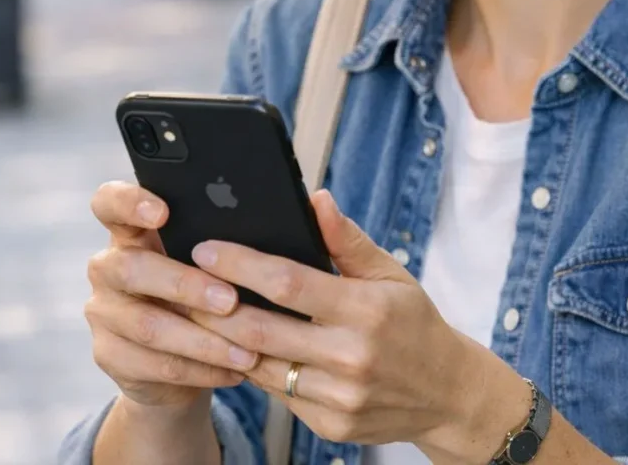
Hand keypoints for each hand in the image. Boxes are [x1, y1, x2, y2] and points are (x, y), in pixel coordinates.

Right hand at [85, 181, 259, 411]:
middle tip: (230, 299)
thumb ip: (242, 229)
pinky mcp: (109, 355)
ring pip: (147, 324)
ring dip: (201, 338)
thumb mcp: (222, 256)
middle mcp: (109, 266)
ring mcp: (104, 312)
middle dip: (184, 284)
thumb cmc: (211, 286)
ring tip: (247, 347)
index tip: (163, 211)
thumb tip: (310, 202)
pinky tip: (235, 368)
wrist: (183, 356)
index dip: (129, 202)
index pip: (109, 202)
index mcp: (132, 228)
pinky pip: (152, 364)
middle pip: (130, 268)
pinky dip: (199, 368)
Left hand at [190, 191, 529, 456]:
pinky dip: (251, 368)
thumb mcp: (390, 272)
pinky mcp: (328, 426)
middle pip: (260, 329)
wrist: (446, 393)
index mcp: (366, 310)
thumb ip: (346, 239)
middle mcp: (350, 356)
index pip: (288, 283)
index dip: (241, 264)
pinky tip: (234, 346)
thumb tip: (315, 200)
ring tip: (194, 312)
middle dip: (212, 305)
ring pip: (259, 366)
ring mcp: (338, 398)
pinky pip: (276, 393)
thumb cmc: (414, 322)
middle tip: (181, 282)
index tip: (206, 248)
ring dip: (221, 340)